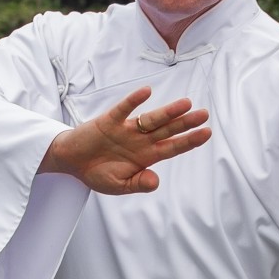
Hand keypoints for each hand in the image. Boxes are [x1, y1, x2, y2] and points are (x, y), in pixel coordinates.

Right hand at [39, 85, 211, 194]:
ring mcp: (126, 129)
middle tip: (204, 114)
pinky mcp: (109, 121)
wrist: (71, 162)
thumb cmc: (97, 173)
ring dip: (168, 112)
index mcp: (146, 156)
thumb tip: (155, 181)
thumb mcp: (119, 186)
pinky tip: (146, 92)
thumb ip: (137, 184)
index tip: (206, 133)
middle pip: (167, 130)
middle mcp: (141, 140)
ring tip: (186, 103)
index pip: (172, 147)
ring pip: (151, 119)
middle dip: (185, 123)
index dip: (189, 141)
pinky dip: (134, 101)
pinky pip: (123, 110)